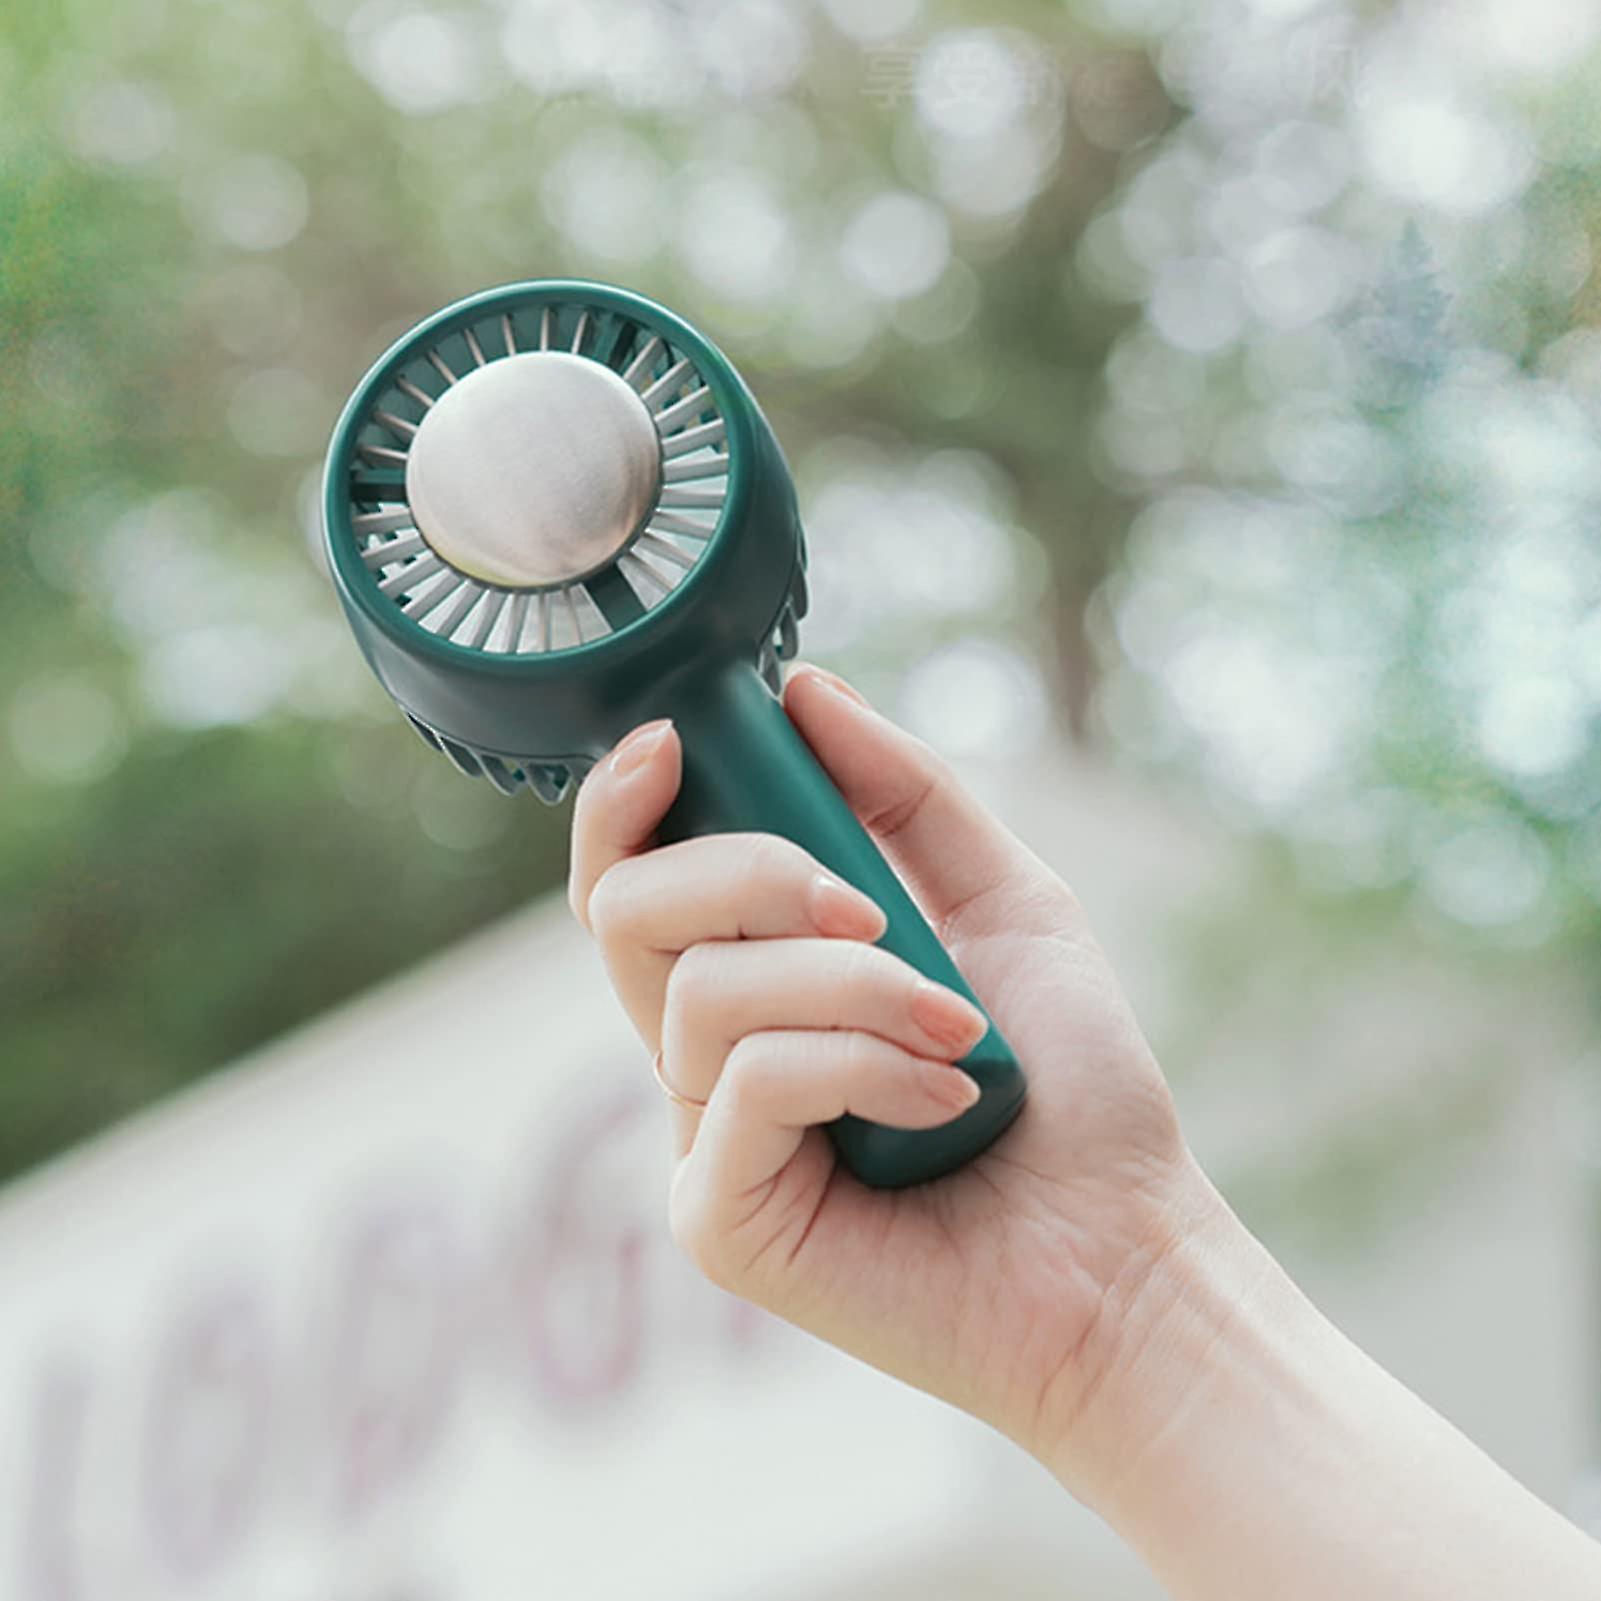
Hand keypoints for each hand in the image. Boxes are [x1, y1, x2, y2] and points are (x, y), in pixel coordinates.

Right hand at [567, 662, 1216, 1480]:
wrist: (1123, 1247)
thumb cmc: (1068, 1083)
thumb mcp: (1005, 899)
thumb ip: (904, 796)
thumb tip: (803, 688)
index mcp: (755, 978)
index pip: (631, 877)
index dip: (622, 802)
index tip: (681, 739)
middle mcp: (708, 1054)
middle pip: (624, 911)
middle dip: (749, 871)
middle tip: (872, 907)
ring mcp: (703, 1138)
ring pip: (704, 990)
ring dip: (853, 982)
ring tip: (958, 1029)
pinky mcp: (719, 1216)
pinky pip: (752, 1080)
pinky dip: (863, 1063)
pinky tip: (946, 1099)